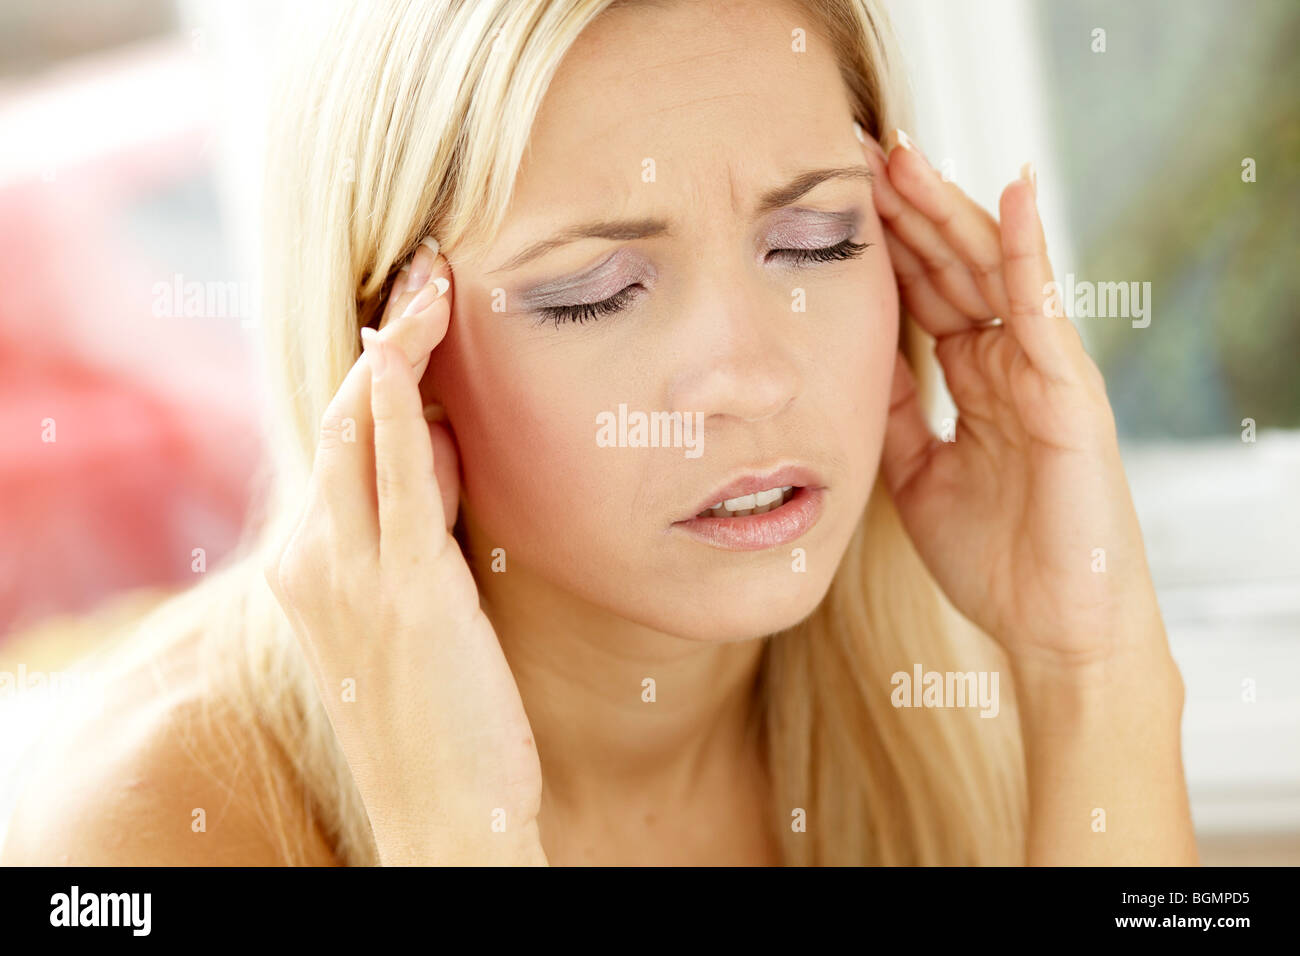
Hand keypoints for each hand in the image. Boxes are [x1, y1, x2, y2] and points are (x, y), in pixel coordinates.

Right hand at [264, 242, 545, 864]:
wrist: (441, 820)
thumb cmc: (438, 728)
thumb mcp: (414, 622)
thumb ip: (418, 539)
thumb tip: (448, 460)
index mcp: (315, 570)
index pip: (340, 446)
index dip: (378, 373)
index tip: (414, 317)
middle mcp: (316, 561)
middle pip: (338, 419)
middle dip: (382, 337)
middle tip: (426, 270)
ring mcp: (352, 574)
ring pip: (357, 429)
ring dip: (394, 345)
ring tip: (433, 280)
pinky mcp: (406, 589)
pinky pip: (399, 474)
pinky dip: (402, 399)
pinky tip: (415, 343)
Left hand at [862, 131, 1169, 673]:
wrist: (1053, 626)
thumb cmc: (994, 558)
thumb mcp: (914, 475)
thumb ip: (892, 415)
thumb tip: (850, 365)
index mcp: (973, 381)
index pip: (924, 294)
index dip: (885, 247)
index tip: (836, 200)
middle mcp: (1007, 363)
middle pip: (953, 267)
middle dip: (908, 209)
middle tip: (860, 153)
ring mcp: (1040, 370)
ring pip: (991, 271)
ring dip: (949, 210)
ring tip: (905, 156)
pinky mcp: (1069, 389)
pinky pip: (1045, 308)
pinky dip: (1028, 250)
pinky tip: (1010, 193)